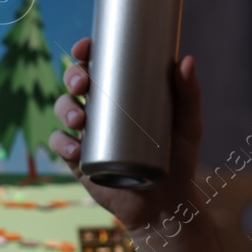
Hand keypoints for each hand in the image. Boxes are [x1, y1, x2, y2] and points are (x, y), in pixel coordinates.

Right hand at [48, 36, 204, 231]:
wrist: (167, 204)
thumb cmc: (179, 160)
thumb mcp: (188, 125)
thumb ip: (189, 94)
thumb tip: (187, 59)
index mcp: (121, 94)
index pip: (98, 66)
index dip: (85, 52)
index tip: (85, 48)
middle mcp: (100, 110)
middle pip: (75, 84)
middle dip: (72, 77)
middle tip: (83, 84)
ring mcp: (88, 135)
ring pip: (64, 110)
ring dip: (65, 108)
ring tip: (81, 119)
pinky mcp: (80, 160)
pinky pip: (61, 146)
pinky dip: (62, 144)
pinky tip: (75, 148)